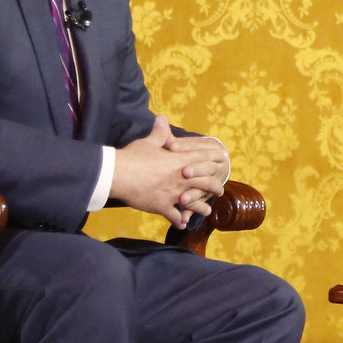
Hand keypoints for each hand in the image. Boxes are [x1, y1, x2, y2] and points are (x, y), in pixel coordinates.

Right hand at [110, 114, 227, 227]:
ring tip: (207, 212)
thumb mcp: (148, 142)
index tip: (223, 158)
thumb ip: (160, 132)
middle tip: (220, 191)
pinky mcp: (162, 206)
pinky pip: (174, 216)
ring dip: (201, 208)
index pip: (203, 158)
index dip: (214, 158)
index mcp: (179, 161)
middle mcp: (180, 178)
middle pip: (205, 182)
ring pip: (194, 202)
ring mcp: (173, 194)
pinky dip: (179, 221)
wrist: (119, 174)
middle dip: (214, 186)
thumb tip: (162, 117)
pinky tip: (182, 225)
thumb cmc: (134, 156)